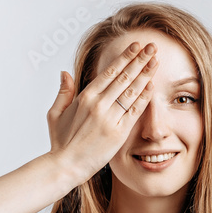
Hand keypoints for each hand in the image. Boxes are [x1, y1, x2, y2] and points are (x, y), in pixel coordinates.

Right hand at [47, 41, 158, 183]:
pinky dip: (144, 97)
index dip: (125, 57)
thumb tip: (64, 72)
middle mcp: (98, 104)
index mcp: (85, 97)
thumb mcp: (55, 114)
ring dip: (145, 74)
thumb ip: (63, 92)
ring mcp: (109, 118)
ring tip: (155, 61)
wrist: (66, 166)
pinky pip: (134, 111)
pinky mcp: (118, 133)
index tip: (136, 47)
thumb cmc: (61, 142)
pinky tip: (152, 85)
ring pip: (131, 91)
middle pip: (124, 77)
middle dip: (140, 60)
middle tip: (152, 47)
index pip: (110, 72)